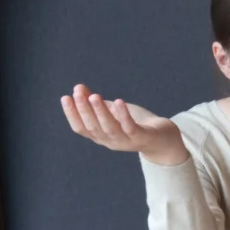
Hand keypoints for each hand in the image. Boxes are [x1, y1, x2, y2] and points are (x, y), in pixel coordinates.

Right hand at [60, 83, 187, 165]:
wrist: (164, 140)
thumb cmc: (136, 124)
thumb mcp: (114, 111)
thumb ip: (96, 102)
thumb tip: (78, 87)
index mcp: (101, 136)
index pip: (81, 128)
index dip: (72, 114)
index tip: (65, 98)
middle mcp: (111, 141)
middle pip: (93, 127)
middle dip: (83, 110)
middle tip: (76, 93)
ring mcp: (126, 141)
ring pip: (109, 128)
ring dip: (101, 112)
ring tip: (94, 96)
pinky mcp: (142, 138)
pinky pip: (130, 128)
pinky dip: (123, 115)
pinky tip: (118, 102)